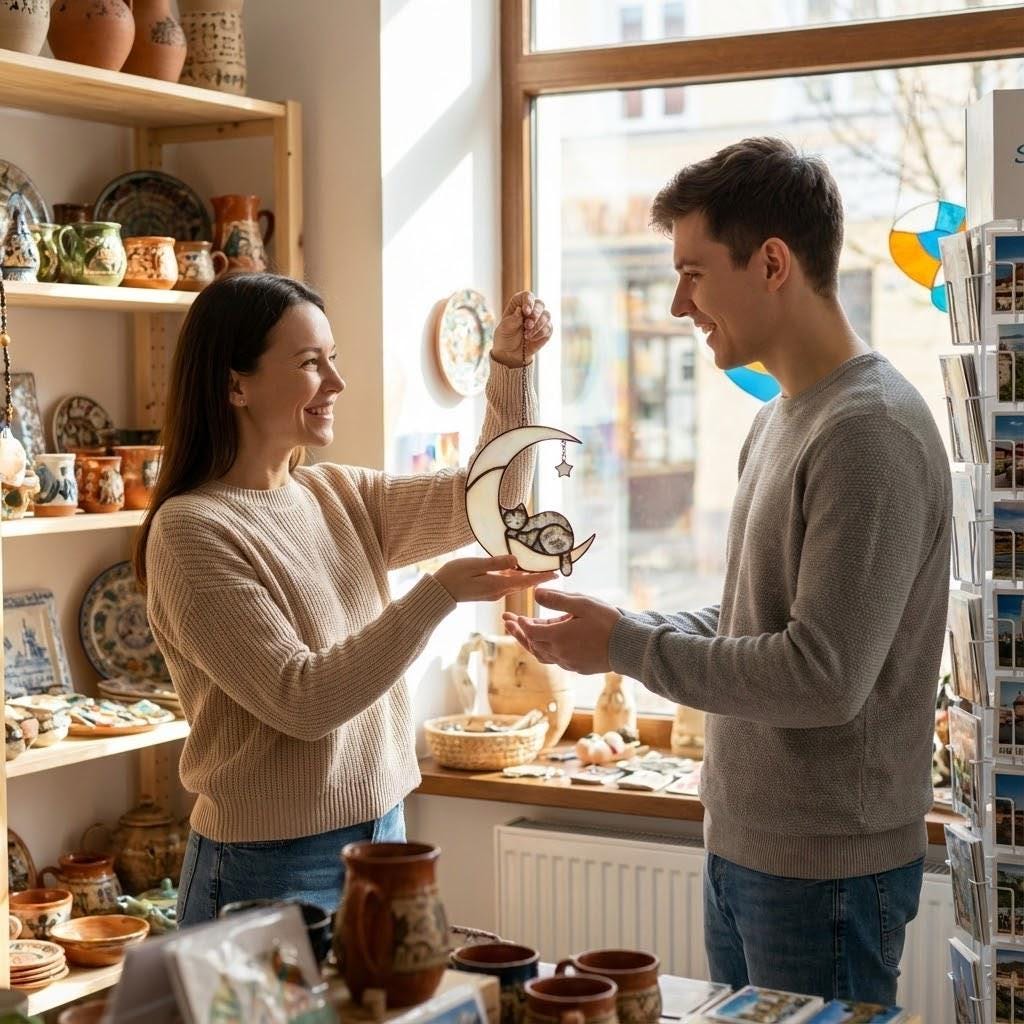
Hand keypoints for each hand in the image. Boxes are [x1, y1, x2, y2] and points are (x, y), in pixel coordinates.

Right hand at [434, 555, 555, 602]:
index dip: (541, 577)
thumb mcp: (475, 565)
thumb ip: (496, 563)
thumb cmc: (454, 575)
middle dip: (538, 577)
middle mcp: (498, 592)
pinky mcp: (488, 592)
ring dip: (528, 578)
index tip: (556, 574)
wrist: (440, 593)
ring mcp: (493, 594)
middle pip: (523, 584)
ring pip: (516, 585)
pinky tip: (518, 570)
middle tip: (553, 570)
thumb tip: (516, 560)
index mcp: (497, 585)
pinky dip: (516, 578)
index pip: (525, 581)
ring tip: (540, 569)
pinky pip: (507, 585)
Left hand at [491, 291, 552, 366]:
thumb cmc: (505, 338)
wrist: (510, 354)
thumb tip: (520, 310)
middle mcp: (531, 310)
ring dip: (538, 325)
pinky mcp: (546, 330)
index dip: (528, 301)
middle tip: (527, 325)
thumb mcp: (504, 329)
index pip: (527, 296)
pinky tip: (532, 339)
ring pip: (547, 315)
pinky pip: (549, 328)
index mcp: (519, 304)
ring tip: (527, 335)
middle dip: (535, 314)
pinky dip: (541, 334)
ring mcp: (540, 320)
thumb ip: (512, 320)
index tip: (526, 311)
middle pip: (540, 304)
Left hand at [502, 588, 621, 673]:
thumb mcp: (582, 604)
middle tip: (507, 623)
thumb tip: (535, 593)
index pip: (530, 632)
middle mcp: (559, 653)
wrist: (627, 647)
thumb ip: (557, 599)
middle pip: (532, 644)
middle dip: (518, 633)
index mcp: (558, 637)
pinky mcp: (577, 668)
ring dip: (530, 643)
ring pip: (542, 654)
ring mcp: (568, 663)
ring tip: (521, 634)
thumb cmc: (607, 622)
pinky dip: (545, 650)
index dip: (520, 624)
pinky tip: (546, 643)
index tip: (513, 616)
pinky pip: (555, 660)